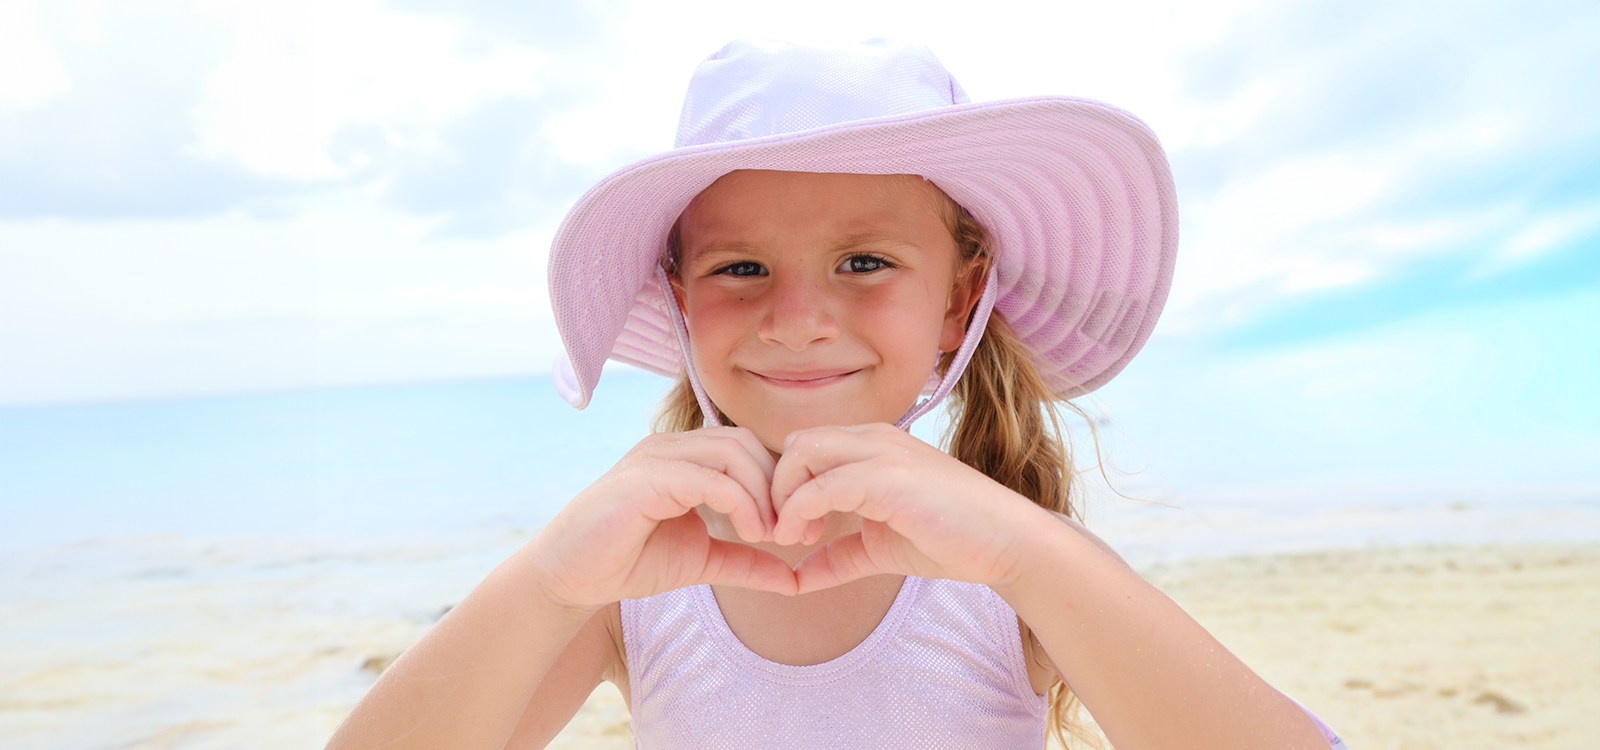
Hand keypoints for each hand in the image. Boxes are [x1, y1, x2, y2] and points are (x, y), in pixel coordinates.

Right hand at [526, 427, 798, 609]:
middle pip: (747, 443)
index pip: (749, 448)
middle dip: (779, 486)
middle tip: (794, 533)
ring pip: (733, 452)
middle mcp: (672, 446)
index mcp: (685, 457)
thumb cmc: (627, 562)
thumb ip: (746, 562)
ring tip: (770, 536)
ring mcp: (657, 456)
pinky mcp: (646, 477)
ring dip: (763, 494)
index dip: (781, 485)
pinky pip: (709, 477)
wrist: (570, 577)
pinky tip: (750, 533)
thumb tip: (796, 579)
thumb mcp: (702, 560)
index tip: (800, 531)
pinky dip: (741, 502)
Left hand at [769, 423, 1044, 593]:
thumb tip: (794, 581)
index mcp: (872, 446)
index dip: (785, 488)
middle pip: (795, 444)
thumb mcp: (878, 548)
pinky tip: (806, 540)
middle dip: (776, 489)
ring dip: (783, 498)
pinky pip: (822, 485)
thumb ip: (836, 556)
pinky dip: (798, 512)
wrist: (1006, 542)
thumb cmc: (950, 539)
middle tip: (786, 535)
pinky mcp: (888, 477)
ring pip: (800, 453)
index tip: (790, 532)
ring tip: (797, 537)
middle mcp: (874, 439)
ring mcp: (882, 453)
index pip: (805, 447)